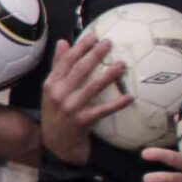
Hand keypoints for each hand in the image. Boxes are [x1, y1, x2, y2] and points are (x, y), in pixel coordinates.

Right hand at [39, 36, 123, 164]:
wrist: (56, 145)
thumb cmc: (56, 114)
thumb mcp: (52, 90)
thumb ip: (58, 66)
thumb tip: (64, 42)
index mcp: (51, 84)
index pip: (66, 61)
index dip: (80, 48)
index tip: (94, 36)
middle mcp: (59, 93)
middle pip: (79, 70)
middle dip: (95, 55)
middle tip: (109, 44)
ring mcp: (70, 107)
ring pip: (92, 87)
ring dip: (109, 75)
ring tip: (122, 65)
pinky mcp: (82, 121)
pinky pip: (102, 110)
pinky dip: (117, 104)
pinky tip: (129, 97)